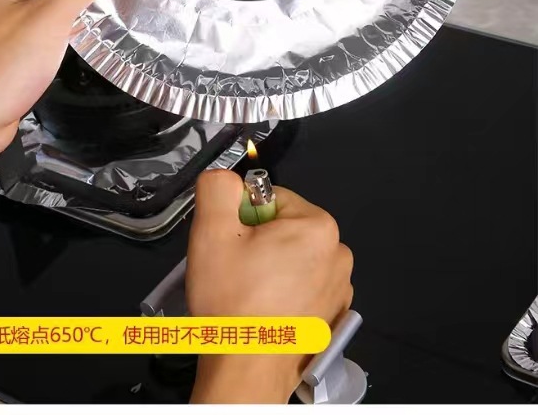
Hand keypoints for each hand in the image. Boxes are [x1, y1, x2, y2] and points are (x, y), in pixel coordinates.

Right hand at [187, 169, 352, 403]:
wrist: (245, 374)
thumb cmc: (232, 304)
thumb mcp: (212, 231)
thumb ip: (218, 188)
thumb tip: (225, 178)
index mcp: (318, 226)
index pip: (270, 198)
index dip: (242, 217)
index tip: (230, 243)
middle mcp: (338, 255)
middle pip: (282, 227)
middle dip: (256, 242)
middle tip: (234, 269)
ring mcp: (339, 289)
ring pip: (290, 258)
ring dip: (268, 268)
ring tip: (246, 294)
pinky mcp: (331, 317)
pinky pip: (301, 287)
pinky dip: (281, 294)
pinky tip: (261, 312)